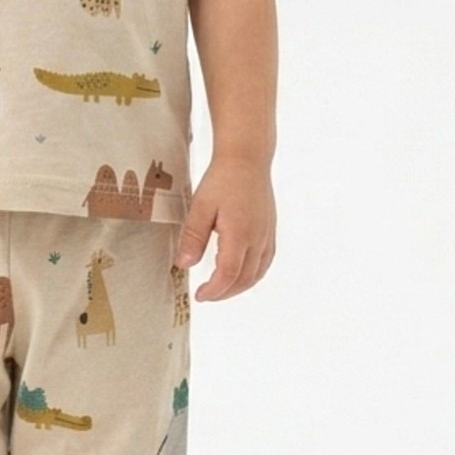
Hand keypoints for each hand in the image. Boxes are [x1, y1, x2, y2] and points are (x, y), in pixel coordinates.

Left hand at [174, 156, 275, 301]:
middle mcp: (258, 238)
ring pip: (258, 272)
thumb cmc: (222, 179)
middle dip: (225, 292)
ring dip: (239, 286)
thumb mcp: (200, 207)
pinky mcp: (270, 230)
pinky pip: (266, 261)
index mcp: (240, 234)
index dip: (214, 290)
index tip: (200, 295)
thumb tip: (184, 264)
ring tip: (221, 289)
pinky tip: (241, 274)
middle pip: (245, 279)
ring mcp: (267, 235)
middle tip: (207, 295)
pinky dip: (253, 274)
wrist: (247, 159)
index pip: (228, 275)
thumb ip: (193, 237)